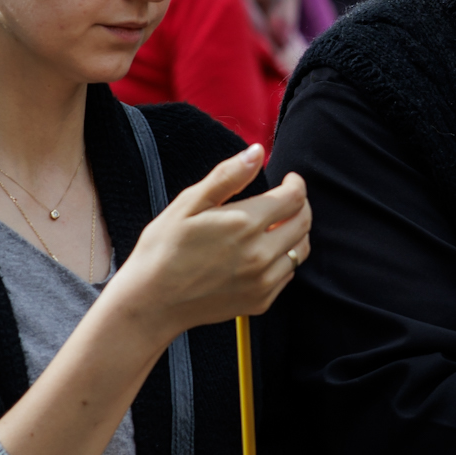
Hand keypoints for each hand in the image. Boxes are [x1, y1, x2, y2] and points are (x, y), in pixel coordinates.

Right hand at [114, 144, 310, 336]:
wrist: (152, 302)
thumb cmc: (163, 249)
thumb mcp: (188, 204)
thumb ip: (227, 176)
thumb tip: (257, 152)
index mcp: (243, 224)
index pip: (293, 197)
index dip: (295, 183)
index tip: (288, 180)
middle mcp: (260, 254)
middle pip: (303, 222)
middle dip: (300, 204)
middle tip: (285, 199)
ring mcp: (262, 281)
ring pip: (300, 250)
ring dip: (295, 232)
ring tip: (275, 225)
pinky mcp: (260, 301)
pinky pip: (287, 274)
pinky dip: (283, 259)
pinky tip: (262, 253)